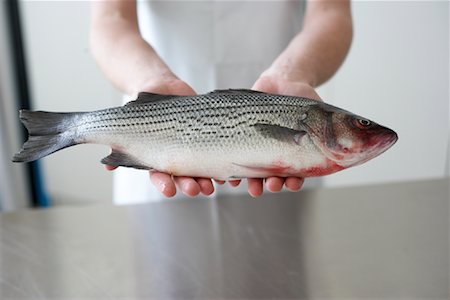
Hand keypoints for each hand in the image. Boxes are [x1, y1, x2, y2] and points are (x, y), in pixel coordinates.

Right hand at [107, 76, 216, 197]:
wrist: (160, 86)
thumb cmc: (141, 106)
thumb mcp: (126, 121)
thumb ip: (116, 141)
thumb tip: (107, 166)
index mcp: (156, 157)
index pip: (159, 175)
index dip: (164, 183)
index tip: (169, 190)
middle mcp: (175, 156)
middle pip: (183, 175)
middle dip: (189, 184)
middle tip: (195, 190)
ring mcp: (192, 147)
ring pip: (201, 167)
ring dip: (207, 178)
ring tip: (212, 185)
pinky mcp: (207, 135)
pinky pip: (217, 151)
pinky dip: (223, 163)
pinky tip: (228, 170)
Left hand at [240, 74, 322, 196]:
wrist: (282, 80)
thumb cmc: (303, 97)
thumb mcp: (319, 112)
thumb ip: (328, 128)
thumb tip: (351, 140)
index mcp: (296, 154)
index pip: (296, 174)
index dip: (294, 182)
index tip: (293, 183)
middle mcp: (277, 155)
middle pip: (274, 177)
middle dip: (273, 184)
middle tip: (273, 186)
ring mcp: (258, 149)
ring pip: (255, 172)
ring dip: (254, 183)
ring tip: (254, 188)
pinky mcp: (242, 139)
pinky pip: (235, 157)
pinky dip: (231, 170)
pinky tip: (230, 178)